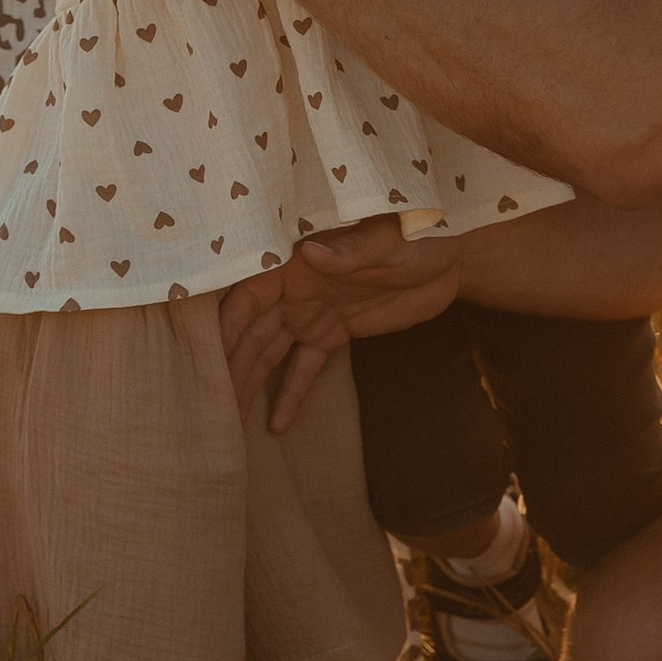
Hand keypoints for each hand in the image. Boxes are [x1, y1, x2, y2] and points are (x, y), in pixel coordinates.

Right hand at [221, 216, 463, 428]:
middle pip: (252, 330)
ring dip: (250, 383)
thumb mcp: (387, 241)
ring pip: (270, 352)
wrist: (451, 257)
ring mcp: (313, 313)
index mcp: (298, 260)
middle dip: (231, 366)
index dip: (228, 325)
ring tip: (231, 422)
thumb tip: (311, 252)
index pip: (250, 293)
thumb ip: (350, 252)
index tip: (210, 359)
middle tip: (211, 406)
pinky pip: (305, 367)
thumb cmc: (417, 233)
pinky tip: (276, 426)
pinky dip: (291, 395)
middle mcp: (296, 288)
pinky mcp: (335, 334)